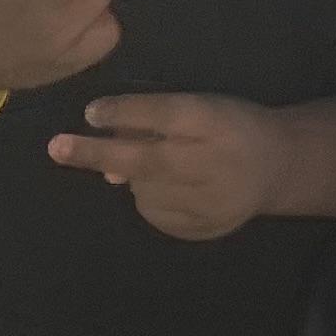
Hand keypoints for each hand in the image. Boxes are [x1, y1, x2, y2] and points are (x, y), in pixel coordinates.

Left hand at [50, 92, 293, 240]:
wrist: (278, 165)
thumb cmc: (229, 126)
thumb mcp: (200, 108)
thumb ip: (154, 122)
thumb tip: (107, 154)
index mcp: (215, 120)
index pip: (164, 115)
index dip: (125, 113)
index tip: (90, 113)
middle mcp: (215, 161)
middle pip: (147, 160)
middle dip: (98, 154)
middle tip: (57, 148)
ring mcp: (212, 201)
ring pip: (145, 191)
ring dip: (135, 179)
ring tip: (161, 169)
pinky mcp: (208, 228)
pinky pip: (157, 216)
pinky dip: (149, 201)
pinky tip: (171, 190)